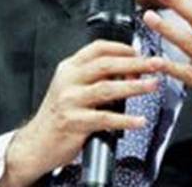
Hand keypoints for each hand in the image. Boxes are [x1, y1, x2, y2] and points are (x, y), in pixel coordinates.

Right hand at [0, 40, 162, 186]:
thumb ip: (95, 78)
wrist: (36, 143)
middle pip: (106, 65)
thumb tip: (129, 72)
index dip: (121, 48)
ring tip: (152, 86)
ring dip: (134, 86)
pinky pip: (105, 118)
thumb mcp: (72, 87)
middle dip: (135, 63)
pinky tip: (139, 120)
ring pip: (107, 88)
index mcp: (69, 68)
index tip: (140, 51)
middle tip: (155, 64)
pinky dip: (125, 119)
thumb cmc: (58, 115)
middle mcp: (68, 81)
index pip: (97, 49)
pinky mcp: (74, 122)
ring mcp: (70, 100)